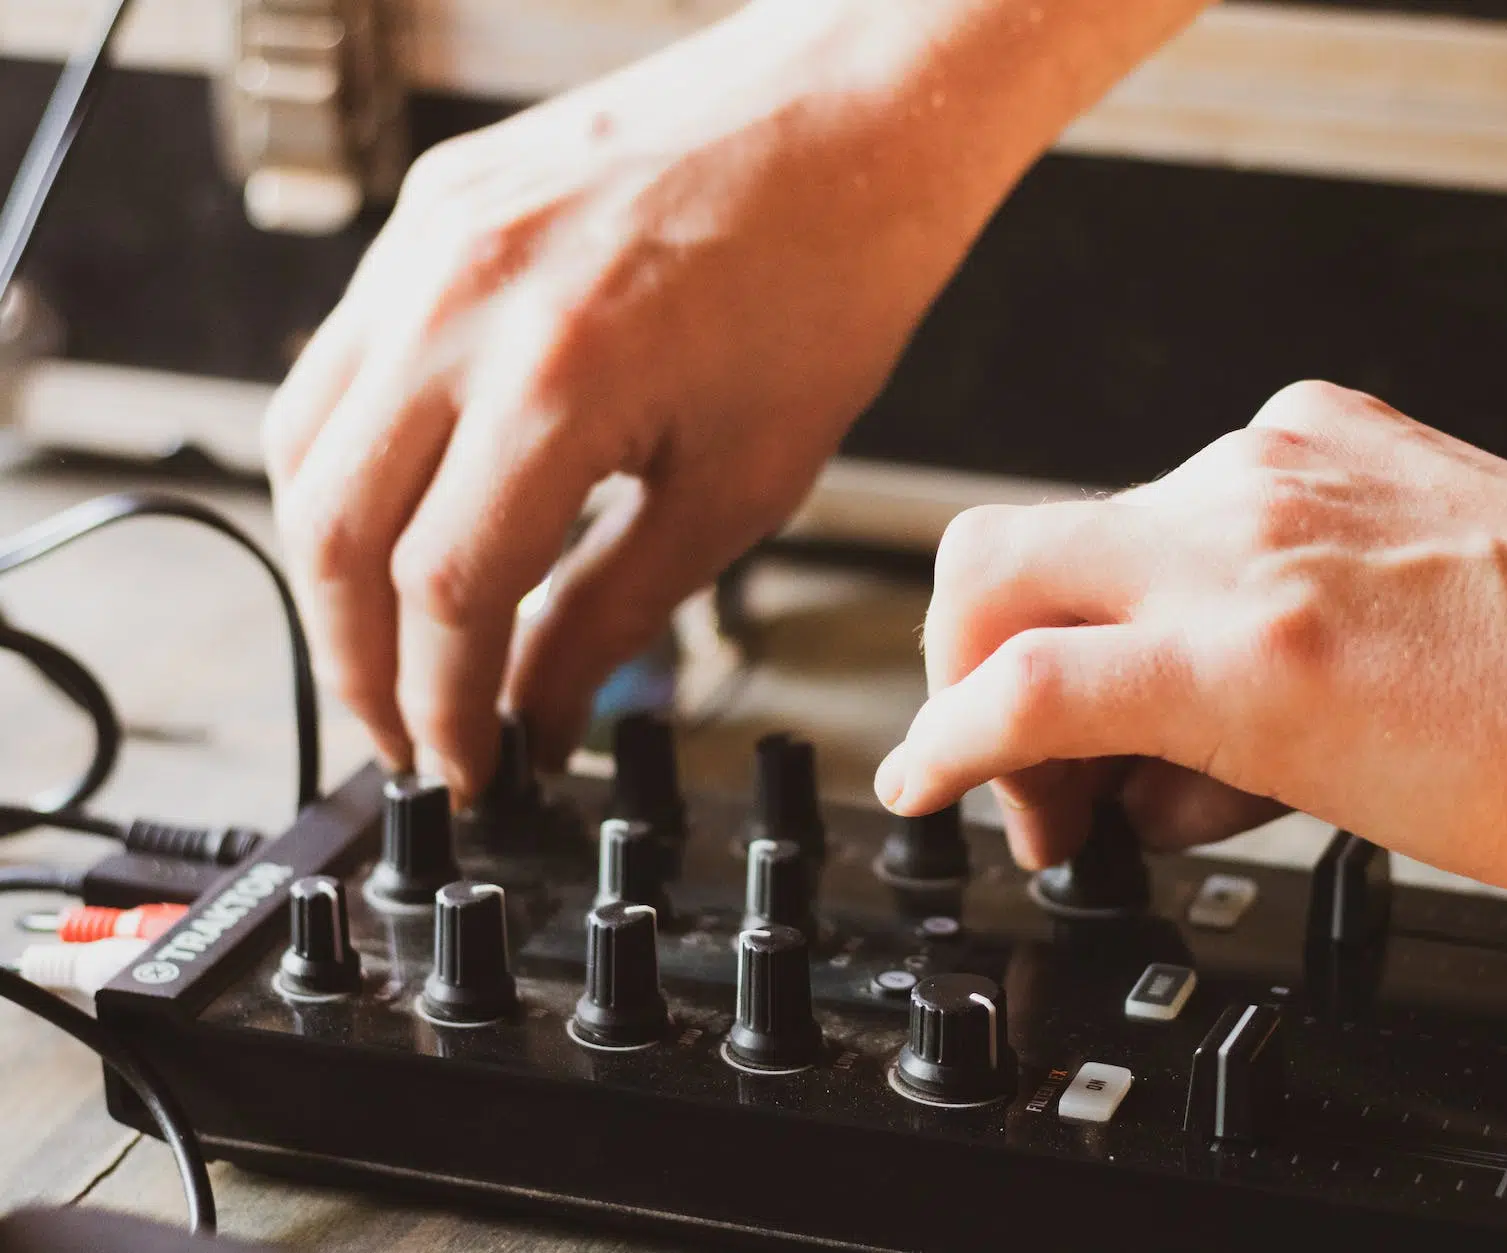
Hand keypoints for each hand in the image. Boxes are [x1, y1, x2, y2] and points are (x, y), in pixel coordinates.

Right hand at [260, 1, 1046, 796]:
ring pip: (303, 448)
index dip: (445, 708)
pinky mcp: (425, 213)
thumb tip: (540, 713)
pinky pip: (335, 361)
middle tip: (408, 735)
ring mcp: (428, 246)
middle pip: (334, 535)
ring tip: (390, 647)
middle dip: (361, 666)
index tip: (470, 766)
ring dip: (332, 572)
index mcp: (558, 381)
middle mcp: (462, 304)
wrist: (846, 119)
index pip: (442, 594)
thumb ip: (616, 614)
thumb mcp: (739, 484)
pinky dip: (345, 462)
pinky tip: (396, 514)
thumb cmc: (827, 284)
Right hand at [877, 381, 1506, 911]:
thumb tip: (1111, 774)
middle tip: (1028, 757)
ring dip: (1089, 628)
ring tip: (1170, 717)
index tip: (922, 779)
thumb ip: (1182, 772)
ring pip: (1092, 527)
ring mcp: (1285, 462)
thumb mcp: (1331, 808)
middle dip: (963, 667)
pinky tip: (1245, 631)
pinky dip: (1182, 570)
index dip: (936, 747)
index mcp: (1246, 649)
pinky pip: (1194, 487)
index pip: (1011, 684)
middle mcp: (1245, 528)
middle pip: (989, 561)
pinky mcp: (1333, 427)